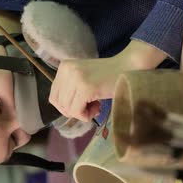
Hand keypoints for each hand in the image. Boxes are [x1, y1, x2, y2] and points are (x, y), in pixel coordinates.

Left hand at [49, 40, 166, 121]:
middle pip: (59, 104)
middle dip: (75, 111)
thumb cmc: (108, 75)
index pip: (54, 96)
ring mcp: (75, 79)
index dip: (68, 106)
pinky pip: (77, 111)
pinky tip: (98, 107)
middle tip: (92, 106)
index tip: (83, 103)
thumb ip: (70, 89)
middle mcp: (66, 71)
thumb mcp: (83, 77)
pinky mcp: (85, 88)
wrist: (127, 67)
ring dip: (82, 113)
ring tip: (96, 105)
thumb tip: (64, 110)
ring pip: (68, 109)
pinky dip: (86, 115)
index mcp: (64, 67)